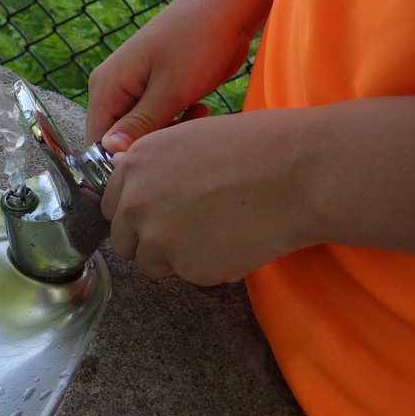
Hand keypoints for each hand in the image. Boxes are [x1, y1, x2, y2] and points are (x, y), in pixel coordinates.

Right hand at [85, 0, 277, 151]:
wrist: (230, 6)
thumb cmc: (199, 38)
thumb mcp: (171, 89)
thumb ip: (139, 124)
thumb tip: (111, 153)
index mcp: (106, 86)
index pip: (96, 141)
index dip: (120, 159)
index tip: (154, 162)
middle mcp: (113, 88)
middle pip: (118, 139)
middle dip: (150, 145)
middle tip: (182, 137)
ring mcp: (133, 88)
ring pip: (140, 132)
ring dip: (167, 135)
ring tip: (196, 118)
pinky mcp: (154, 89)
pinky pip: (156, 120)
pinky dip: (176, 122)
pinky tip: (198, 110)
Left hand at [101, 110, 311, 285]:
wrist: (301, 172)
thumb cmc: (258, 146)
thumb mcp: (191, 138)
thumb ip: (155, 166)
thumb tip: (135, 183)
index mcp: (134, 165)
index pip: (113, 206)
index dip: (137, 213)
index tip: (159, 215)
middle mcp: (136, 202)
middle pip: (124, 240)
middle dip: (150, 241)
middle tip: (188, 231)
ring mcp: (158, 238)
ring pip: (151, 264)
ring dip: (176, 258)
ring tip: (217, 235)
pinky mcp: (186, 267)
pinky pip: (189, 276)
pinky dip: (209, 267)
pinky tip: (238, 242)